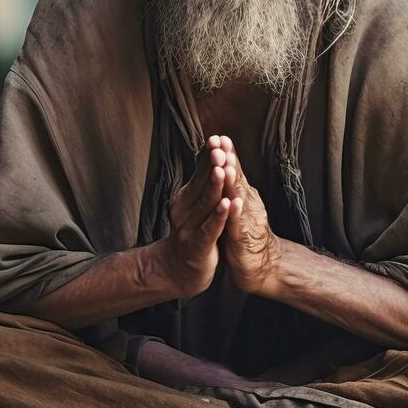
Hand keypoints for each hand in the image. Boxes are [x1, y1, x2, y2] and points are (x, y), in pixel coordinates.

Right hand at [157, 136, 231, 296]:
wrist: (179, 270)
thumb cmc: (193, 232)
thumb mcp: (196, 205)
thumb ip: (204, 182)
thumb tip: (213, 152)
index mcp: (186, 197)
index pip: (199, 172)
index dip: (208, 156)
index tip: (217, 137)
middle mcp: (185, 209)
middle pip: (201, 184)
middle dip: (212, 165)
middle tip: (219, 147)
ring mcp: (189, 227)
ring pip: (205, 204)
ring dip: (215, 186)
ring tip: (223, 170)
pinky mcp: (198, 245)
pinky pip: (210, 228)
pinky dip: (219, 216)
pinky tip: (228, 204)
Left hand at [215, 136, 282, 296]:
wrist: (262, 264)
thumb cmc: (244, 232)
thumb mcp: (235, 204)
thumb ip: (230, 184)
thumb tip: (222, 161)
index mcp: (243, 193)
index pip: (233, 169)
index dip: (226, 153)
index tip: (217, 135)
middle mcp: (248, 201)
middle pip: (238, 177)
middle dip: (229, 159)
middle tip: (221, 142)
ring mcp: (248, 218)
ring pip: (240, 197)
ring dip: (234, 182)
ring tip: (227, 166)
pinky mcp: (245, 237)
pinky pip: (240, 223)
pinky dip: (237, 212)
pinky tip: (234, 203)